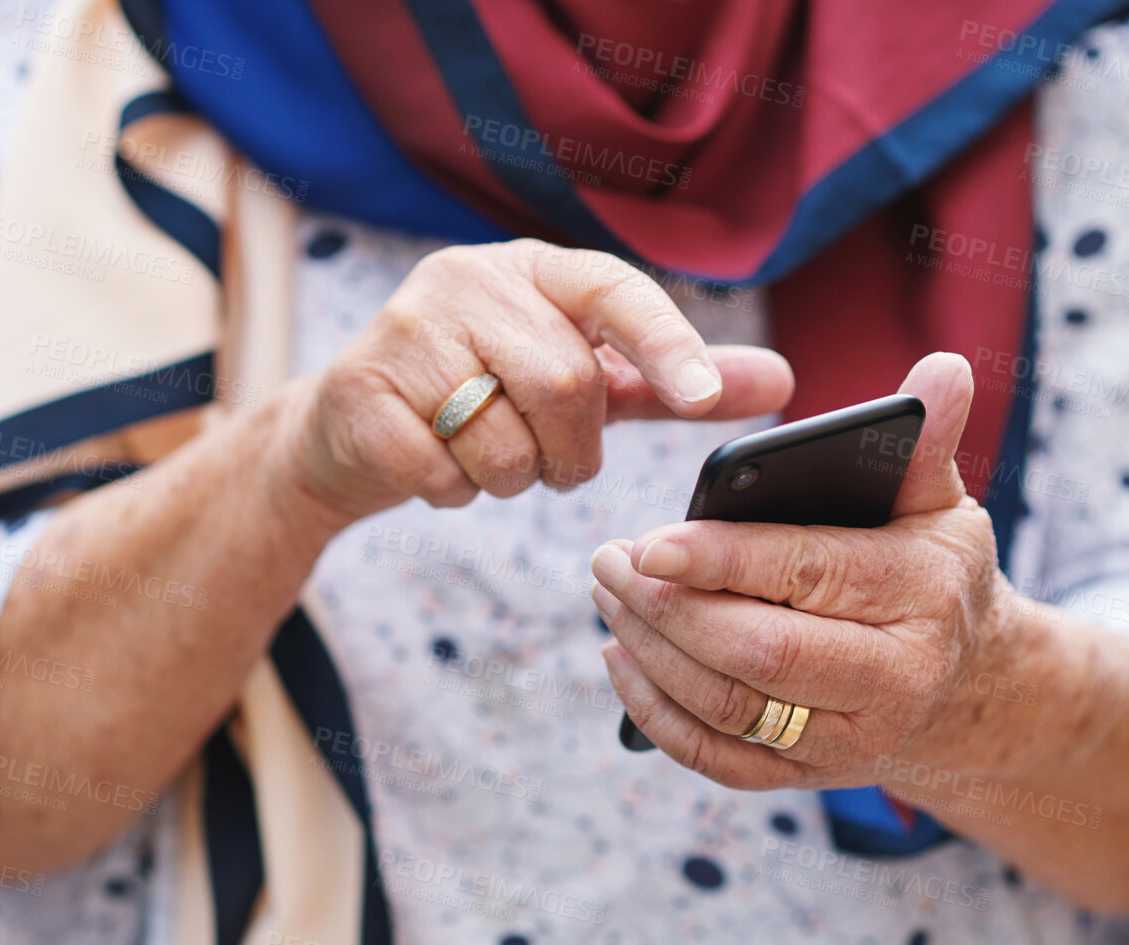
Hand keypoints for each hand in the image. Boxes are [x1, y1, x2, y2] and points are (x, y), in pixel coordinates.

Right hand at [276, 239, 794, 523]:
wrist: (345, 429)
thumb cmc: (486, 396)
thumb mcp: (581, 378)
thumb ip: (670, 377)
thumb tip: (783, 379)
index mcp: (534, 268)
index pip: (615, 290)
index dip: (667, 342)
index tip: (706, 398)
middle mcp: (467, 279)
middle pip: (566, 383)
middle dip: (572, 450)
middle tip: (550, 459)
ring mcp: (405, 332)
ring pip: (503, 441)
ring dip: (511, 479)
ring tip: (486, 459)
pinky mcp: (359, 393)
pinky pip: (441, 473)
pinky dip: (453, 493)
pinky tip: (436, 468)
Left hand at [590, 352, 1017, 789]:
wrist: (971, 693)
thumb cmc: (934, 576)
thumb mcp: (941, 506)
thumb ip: (925, 442)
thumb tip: (940, 369)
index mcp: (922, 596)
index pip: (807, 574)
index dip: (720, 560)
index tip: (649, 540)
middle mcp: (893, 680)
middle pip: (757, 654)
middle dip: (667, 608)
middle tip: (606, 561)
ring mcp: (849, 740)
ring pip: (727, 707)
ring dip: (649, 653)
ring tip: (605, 597)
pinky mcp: (809, 778)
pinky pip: (717, 758)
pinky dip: (657, 715)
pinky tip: (622, 660)